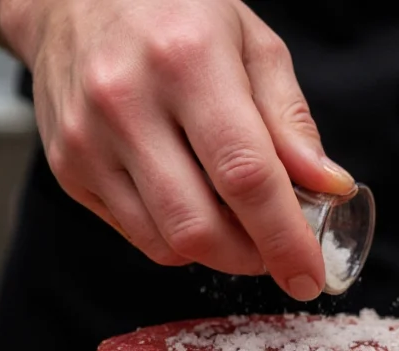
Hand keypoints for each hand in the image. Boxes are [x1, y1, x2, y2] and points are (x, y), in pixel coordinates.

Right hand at [8, 0, 354, 299]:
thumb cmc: (177, 13)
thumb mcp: (252, 44)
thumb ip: (290, 121)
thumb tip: (329, 188)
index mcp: (188, 61)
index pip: (245, 175)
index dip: (284, 237)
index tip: (309, 275)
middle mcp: (127, 103)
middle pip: (200, 226)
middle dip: (252, 256)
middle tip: (278, 247)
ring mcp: (87, 140)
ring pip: (166, 242)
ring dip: (218, 251)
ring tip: (240, 219)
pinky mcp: (69, 168)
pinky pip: (137, 234)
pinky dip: (178, 236)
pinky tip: (195, 201)